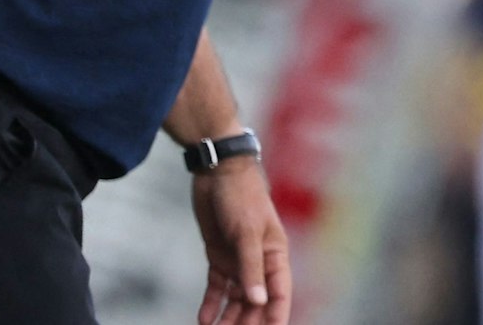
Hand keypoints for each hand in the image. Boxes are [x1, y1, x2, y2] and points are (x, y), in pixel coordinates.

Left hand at [193, 157, 290, 324]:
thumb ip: (251, 267)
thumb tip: (258, 301)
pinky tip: (204, 319)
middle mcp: (258, 261)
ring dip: (227, 317)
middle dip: (247, 321)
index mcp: (274, 254)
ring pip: (235, 298)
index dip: (276, 316)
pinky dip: (211, 304)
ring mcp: (238, 260)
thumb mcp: (247, 232)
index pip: (279, 293)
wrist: (217, 172)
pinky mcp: (219, 256)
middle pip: (255, 301)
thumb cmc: (241, 196)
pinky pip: (217, 288)